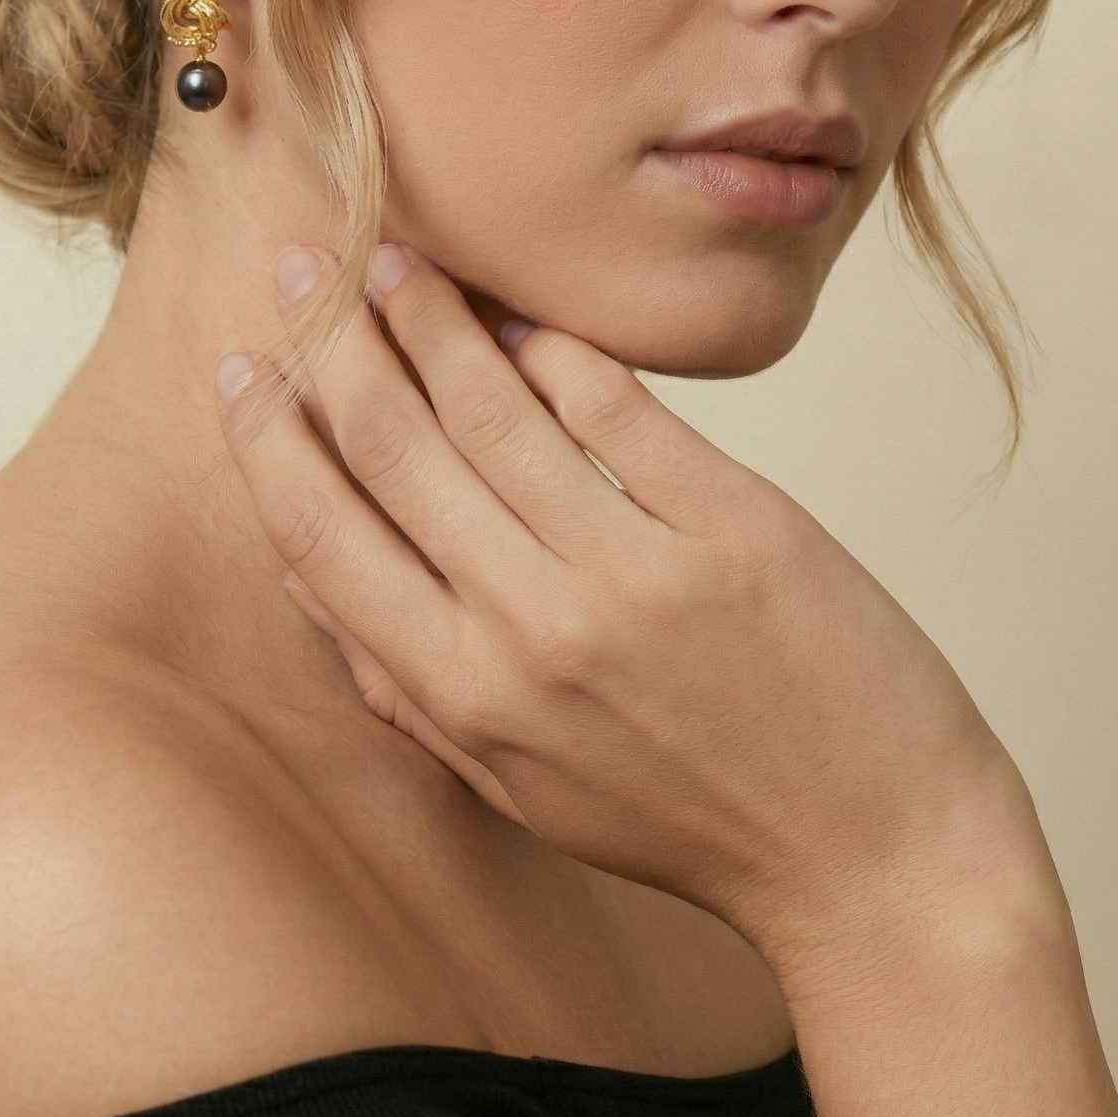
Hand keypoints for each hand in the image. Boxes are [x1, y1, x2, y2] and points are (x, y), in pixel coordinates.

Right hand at [217, 243, 1045, 981]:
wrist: (872, 856)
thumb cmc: (687, 821)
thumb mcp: (518, 786)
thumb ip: (404, 689)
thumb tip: (307, 579)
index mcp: (464, 695)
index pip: (323, 536)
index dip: (269, 437)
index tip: (245, 365)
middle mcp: (530, 627)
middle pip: (394, 447)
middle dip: (333, 344)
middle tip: (306, 269)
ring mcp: (632, 568)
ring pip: (491, 405)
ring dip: (431, 317)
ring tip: (401, 261)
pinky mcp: (729, 523)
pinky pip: (614, 404)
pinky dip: (557, 348)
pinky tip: (524, 315)